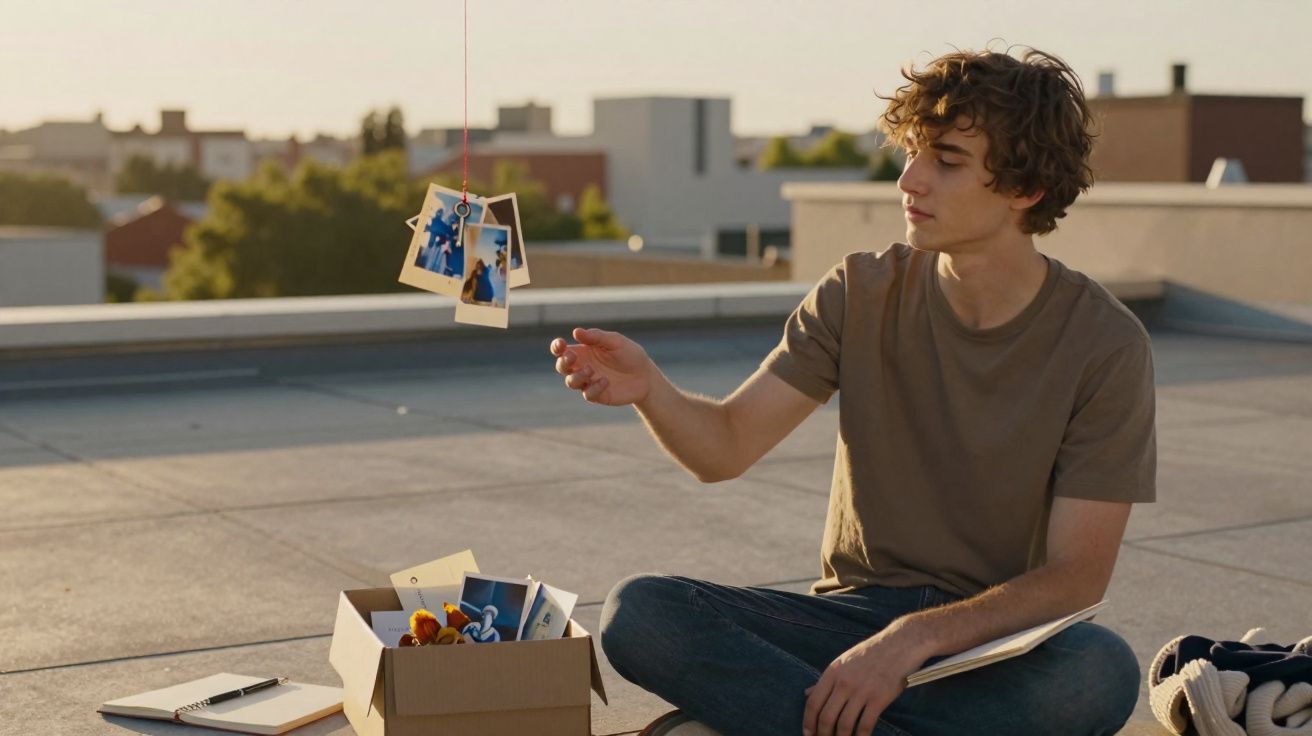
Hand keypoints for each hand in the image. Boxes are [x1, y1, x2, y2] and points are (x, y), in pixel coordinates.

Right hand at [549, 327, 653, 405]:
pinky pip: (587, 394)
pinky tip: (606, 381)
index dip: (557, 347)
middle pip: (561, 366)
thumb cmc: (629, 354)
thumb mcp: (615, 341)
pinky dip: (594, 388)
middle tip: (573, 357)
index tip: (561, 344)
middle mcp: (583, 367)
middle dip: (563, 362)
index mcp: (584, 351)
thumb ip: (596, 337)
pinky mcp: (598, 395)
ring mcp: (589, 382)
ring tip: (591, 370)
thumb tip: (576, 332)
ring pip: (571, 382)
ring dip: (577, 376)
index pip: (562, 350)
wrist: (646, 375)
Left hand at [802, 628, 926, 735]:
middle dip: (822, 735)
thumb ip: (826, 680)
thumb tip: (807, 693)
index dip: (808, 722)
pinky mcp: (879, 698)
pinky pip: (865, 725)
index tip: (807, 734)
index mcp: (833, 672)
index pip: (813, 703)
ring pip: (844, 725)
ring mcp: (861, 691)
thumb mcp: (844, 662)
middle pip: (826, 717)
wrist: (900, 644)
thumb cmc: (871, 654)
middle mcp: (844, 682)